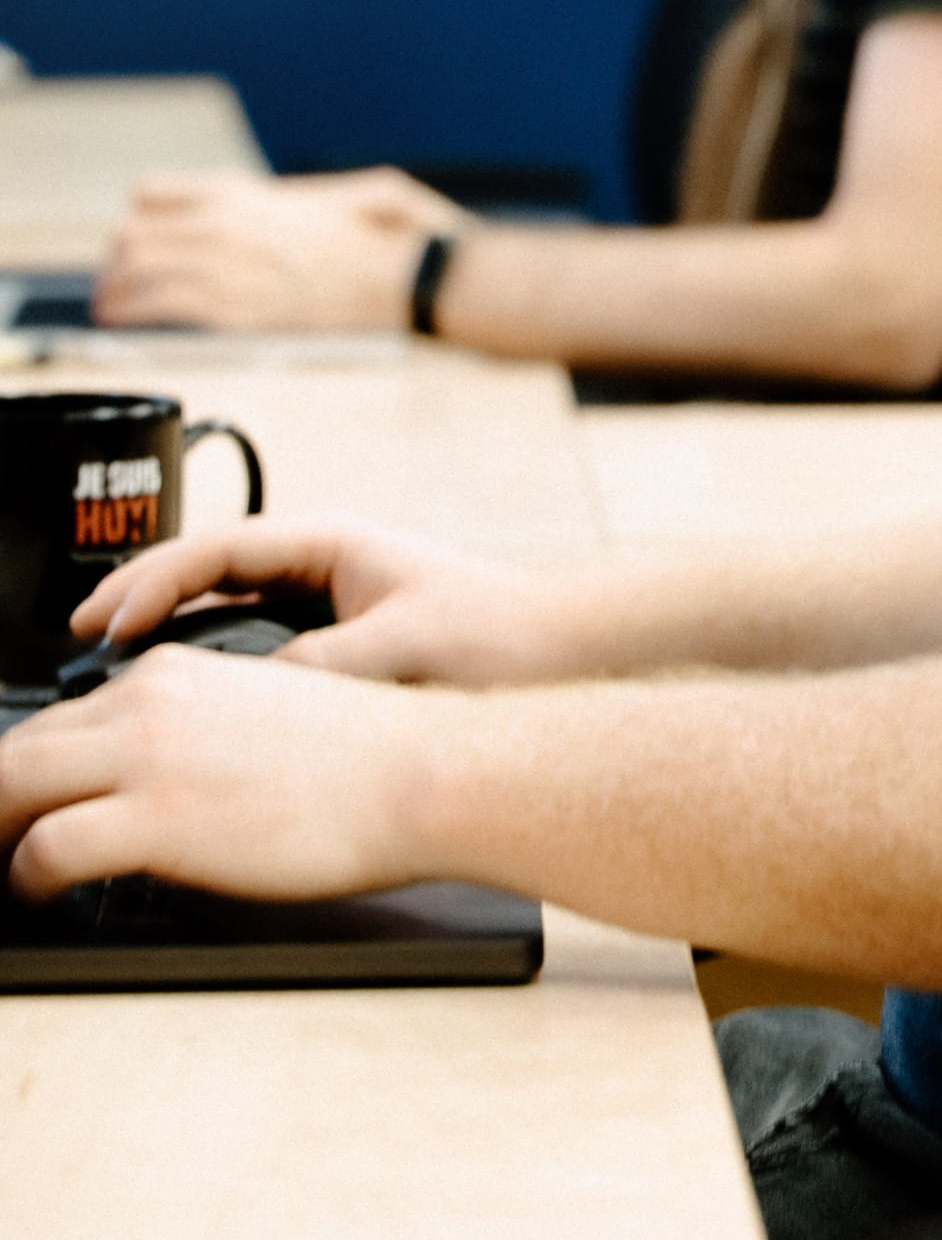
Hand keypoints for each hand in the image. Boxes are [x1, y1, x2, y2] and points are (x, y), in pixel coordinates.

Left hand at [0, 644, 429, 898]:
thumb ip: (201, 731)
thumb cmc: (365, 759)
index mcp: (174, 674)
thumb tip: (171, 778)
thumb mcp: (263, 714)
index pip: (61, 716)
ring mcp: (147, 758)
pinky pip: (45, 850)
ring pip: (10, 785)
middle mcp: (148, 702)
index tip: (24, 805)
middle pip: (19, 748)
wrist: (417, 773)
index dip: (27, 770)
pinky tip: (35, 893)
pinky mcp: (154, 818)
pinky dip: (23, 877)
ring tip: (4, 868)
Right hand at [71, 515, 566, 687]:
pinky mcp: (338, 639)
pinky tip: (187, 699)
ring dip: (172, 633)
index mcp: (328, 541)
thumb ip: (321, 669)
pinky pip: (255, 642)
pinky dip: (214, 662)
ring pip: (226, 608)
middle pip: (207, 573)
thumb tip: (250, 695)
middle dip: (142, 601)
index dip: (148, 581)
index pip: (214, 548)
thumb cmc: (496, 635)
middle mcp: (322, 561)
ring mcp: (327, 599)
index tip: (103, 620)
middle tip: (81, 638)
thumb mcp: (398, 649)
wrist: (561, 652)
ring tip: (114, 669)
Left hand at [94, 169, 465, 333]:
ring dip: (114, 290)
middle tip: (116, 280)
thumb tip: (289, 202)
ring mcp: (223, 266)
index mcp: (241, 193)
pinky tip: (122, 321)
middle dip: (117, 260)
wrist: (404, 277)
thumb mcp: (346, 190)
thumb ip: (302, 195)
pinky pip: (157, 307)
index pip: (151, 194)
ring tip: (108, 306)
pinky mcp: (232, 311)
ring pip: (132, 270)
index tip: (139, 238)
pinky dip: (131, 314)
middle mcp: (220, 223)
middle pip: (130, 234)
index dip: (139, 218)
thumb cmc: (385, 238)